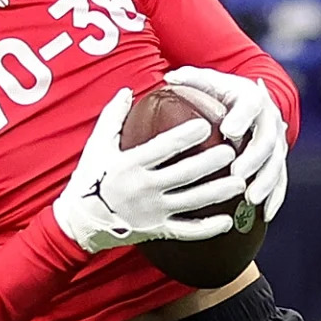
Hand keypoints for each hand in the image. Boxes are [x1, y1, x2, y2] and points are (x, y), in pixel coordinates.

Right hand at [51, 92, 237, 253]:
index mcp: (130, 164)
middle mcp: (143, 188)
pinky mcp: (157, 230)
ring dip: (218, 193)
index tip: (207, 125)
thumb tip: (128, 90)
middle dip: (212, 162)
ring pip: (192, 202)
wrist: (80, 222)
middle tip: (233, 151)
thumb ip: (113, 116)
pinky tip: (228, 221)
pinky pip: (187, 231)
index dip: (187, 136)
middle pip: (185, 173)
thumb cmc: (90, 178)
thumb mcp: (98, 145)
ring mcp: (152, 211)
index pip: (164, 147)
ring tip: (240, 182)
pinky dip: (208, 228)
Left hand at [163, 66, 288, 221]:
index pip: (250, 107)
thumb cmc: (224, 93)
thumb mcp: (209, 81)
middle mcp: (270, 120)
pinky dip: (275, 197)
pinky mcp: (278, 161)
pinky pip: (281, 181)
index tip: (228, 131)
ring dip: (265, 182)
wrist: (254, 101)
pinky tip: (266, 213)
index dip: (241, 118)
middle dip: (254, 158)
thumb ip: (191, 78)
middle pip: (267, 140)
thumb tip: (170, 77)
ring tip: (250, 198)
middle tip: (237, 172)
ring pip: (276, 164)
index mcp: (253, 98)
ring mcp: (277, 142)